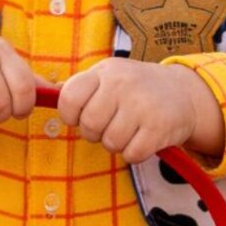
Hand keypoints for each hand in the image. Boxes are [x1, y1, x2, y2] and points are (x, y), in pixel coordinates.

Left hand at [57, 59, 223, 163]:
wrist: (182, 93)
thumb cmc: (135, 89)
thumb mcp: (108, 77)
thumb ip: (79, 88)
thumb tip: (42, 94)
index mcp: (105, 71)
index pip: (68, 99)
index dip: (71, 115)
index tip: (82, 116)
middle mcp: (123, 84)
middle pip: (89, 126)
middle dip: (96, 133)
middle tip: (111, 125)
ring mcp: (142, 105)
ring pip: (110, 142)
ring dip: (117, 143)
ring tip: (130, 129)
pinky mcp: (159, 128)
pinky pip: (131, 154)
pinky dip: (135, 152)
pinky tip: (143, 138)